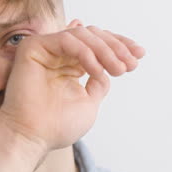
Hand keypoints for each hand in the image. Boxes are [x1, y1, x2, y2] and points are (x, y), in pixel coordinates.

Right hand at [0, 20, 145, 152]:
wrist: (32, 137)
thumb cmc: (56, 125)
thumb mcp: (90, 102)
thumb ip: (99, 82)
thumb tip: (109, 67)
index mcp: (69, 65)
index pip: (96, 45)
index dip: (119, 46)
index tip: (140, 56)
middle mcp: (57, 54)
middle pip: (92, 35)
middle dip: (117, 47)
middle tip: (131, 64)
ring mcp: (45, 49)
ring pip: (82, 34)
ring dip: (105, 50)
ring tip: (118, 70)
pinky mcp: (33, 47)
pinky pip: (67, 39)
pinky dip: (86, 52)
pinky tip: (96, 70)